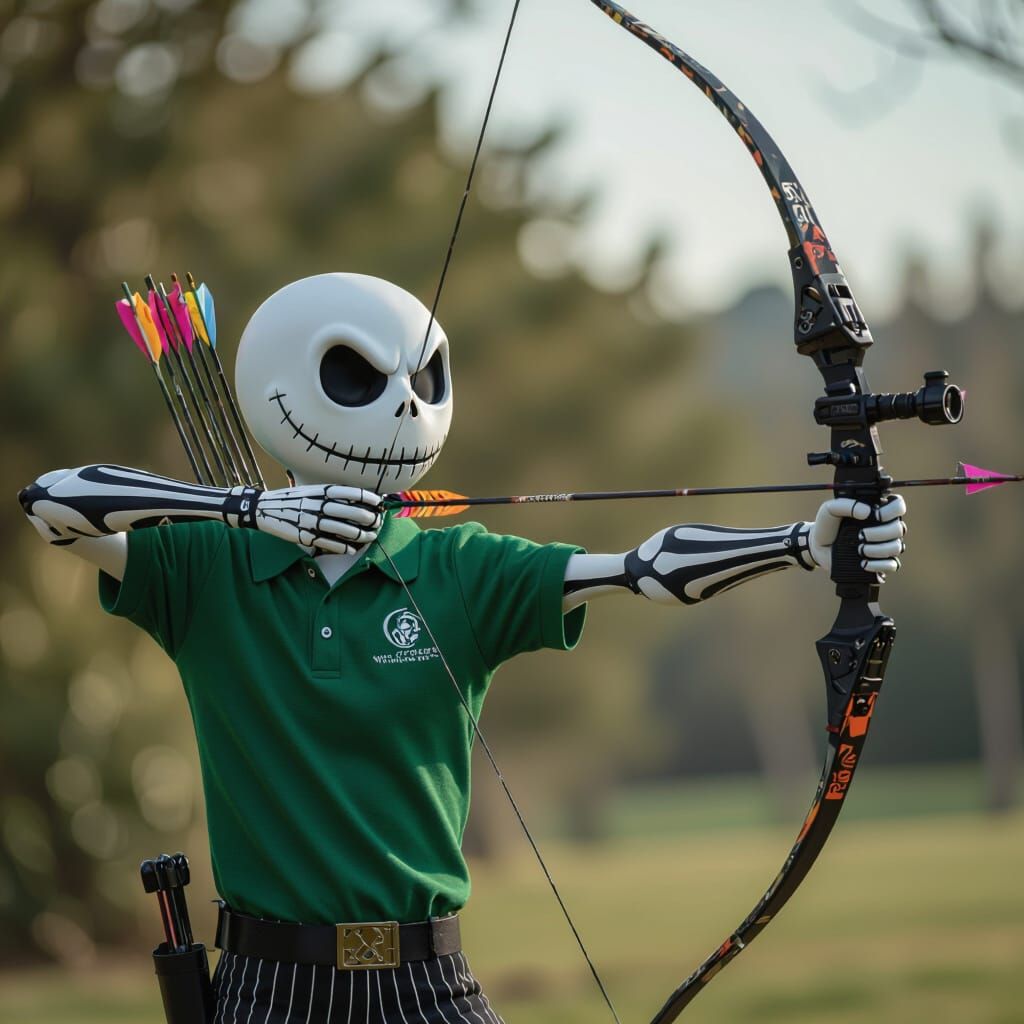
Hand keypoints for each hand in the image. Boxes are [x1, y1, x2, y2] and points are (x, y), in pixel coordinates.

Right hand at [251, 485, 382, 554]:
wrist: (262, 508)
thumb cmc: (291, 499)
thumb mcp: (310, 490)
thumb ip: (329, 494)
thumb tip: (353, 499)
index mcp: (319, 490)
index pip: (349, 492)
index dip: (367, 497)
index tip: (378, 501)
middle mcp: (317, 504)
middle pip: (350, 512)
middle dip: (368, 518)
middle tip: (378, 521)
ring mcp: (310, 521)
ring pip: (342, 529)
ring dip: (360, 535)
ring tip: (371, 536)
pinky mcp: (303, 536)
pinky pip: (328, 543)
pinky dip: (342, 547)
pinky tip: (352, 549)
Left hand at [808, 494, 906, 573]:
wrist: (818, 547)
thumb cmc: (827, 526)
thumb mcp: (830, 510)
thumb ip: (845, 505)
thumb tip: (866, 512)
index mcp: (876, 511)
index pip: (898, 506)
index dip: (893, 510)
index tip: (877, 515)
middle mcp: (884, 528)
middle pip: (899, 528)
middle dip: (881, 533)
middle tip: (861, 535)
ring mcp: (884, 546)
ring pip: (897, 547)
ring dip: (879, 549)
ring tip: (860, 550)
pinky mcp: (880, 562)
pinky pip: (892, 565)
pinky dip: (880, 565)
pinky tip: (864, 563)